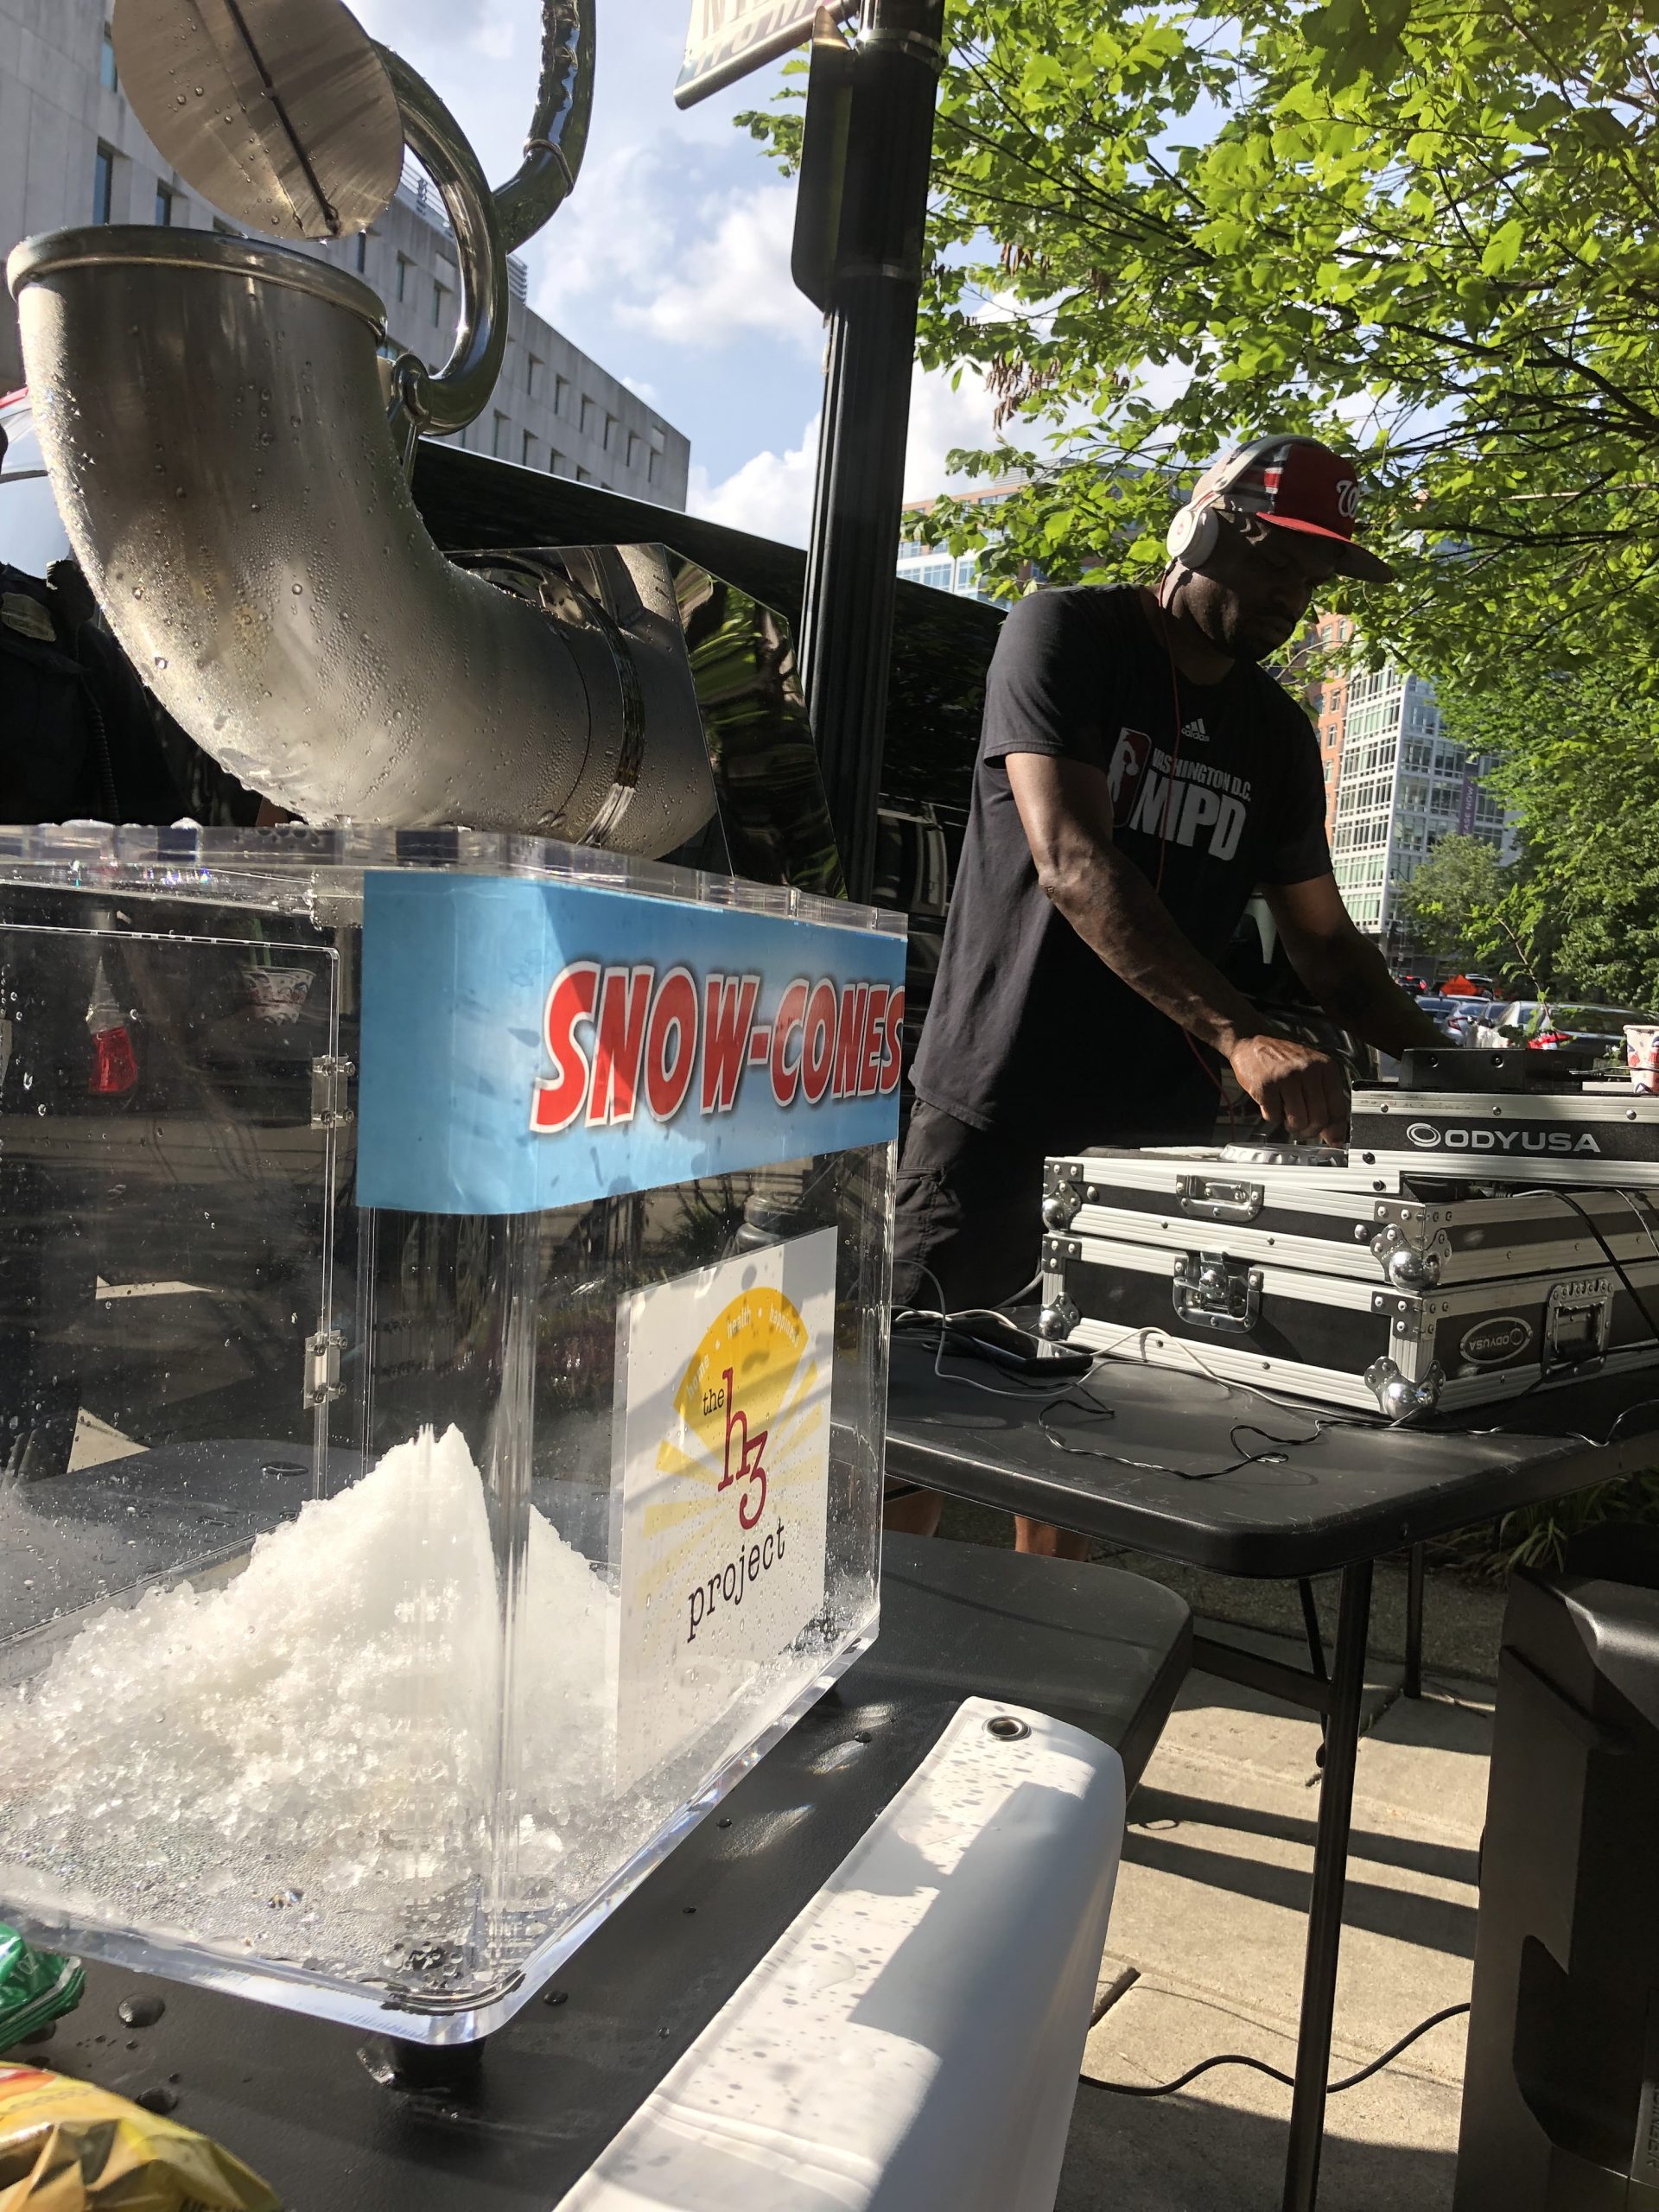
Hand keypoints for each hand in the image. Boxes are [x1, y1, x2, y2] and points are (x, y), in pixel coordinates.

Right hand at [1226, 1033, 1349, 1143]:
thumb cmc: (1282, 1060)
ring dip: (1291, 1125)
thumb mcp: (1310, 1071)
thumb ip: (1324, 1099)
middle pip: (1319, 1118)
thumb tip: (1334, 1135)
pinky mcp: (1266, 1086)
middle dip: (1310, 1130)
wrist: (1251, 1044)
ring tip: (1286, 1114)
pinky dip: (1272, 1116)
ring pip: (1298, 1121)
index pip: (1337, 1107)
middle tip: (1303, 1128)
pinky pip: (1274, 1117)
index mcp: (1325, 1067)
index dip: (1334, 1129)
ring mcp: (1287, 1078)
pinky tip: (1271, 1103)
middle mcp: (1308, 1070)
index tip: (1333, 1140)